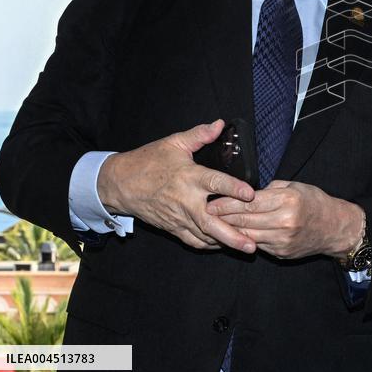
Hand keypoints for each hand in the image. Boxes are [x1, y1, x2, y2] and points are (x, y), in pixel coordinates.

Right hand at [97, 120, 255, 251]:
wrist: (119, 184)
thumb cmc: (147, 161)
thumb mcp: (173, 143)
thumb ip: (199, 135)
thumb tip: (220, 124)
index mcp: (189, 177)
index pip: (216, 183)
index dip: (234, 188)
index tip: (251, 194)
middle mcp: (186, 201)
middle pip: (212, 222)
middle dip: (233, 235)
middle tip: (252, 244)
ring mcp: (179, 217)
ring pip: (205, 236)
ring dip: (226, 243)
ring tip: (247, 248)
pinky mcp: (173, 228)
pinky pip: (194, 241)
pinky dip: (209, 245)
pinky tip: (225, 245)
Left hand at [207, 181, 364, 259]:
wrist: (334, 228)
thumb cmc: (315, 203)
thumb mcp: (296, 187)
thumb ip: (271, 189)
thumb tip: (245, 190)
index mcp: (288, 200)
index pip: (250, 202)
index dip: (228, 202)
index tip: (211, 200)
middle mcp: (285, 221)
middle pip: (245, 219)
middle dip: (223, 216)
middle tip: (205, 211)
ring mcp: (282, 240)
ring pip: (247, 234)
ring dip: (228, 229)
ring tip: (212, 223)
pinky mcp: (280, 252)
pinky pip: (256, 244)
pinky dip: (242, 239)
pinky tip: (231, 234)